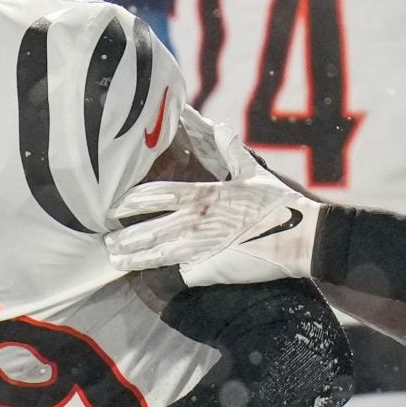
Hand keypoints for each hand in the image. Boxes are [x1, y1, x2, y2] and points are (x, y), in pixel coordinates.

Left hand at [106, 173, 321, 285]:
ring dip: (133, 256)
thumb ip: (232, 152)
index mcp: (204, 194)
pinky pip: (177, 274)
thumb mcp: (254, 173)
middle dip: (125, 234)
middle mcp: (195, 219)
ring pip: (156, 253)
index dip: (133, 201)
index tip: (117, 205)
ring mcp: (200, 246)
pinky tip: (144, 279)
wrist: (299, 237)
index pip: (158, 194)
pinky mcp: (208, 269)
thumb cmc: (278, 204)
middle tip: (106, 240)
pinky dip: (161, 276)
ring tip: (115, 259)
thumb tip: (222, 127)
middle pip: (149, 227)